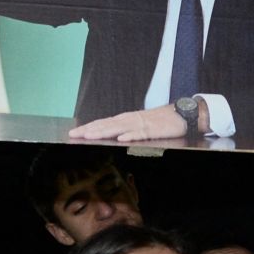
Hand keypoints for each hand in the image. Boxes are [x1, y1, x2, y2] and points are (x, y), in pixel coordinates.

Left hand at [69, 105, 188, 142]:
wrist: (181, 115)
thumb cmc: (160, 122)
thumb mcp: (139, 126)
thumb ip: (125, 130)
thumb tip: (111, 137)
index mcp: (125, 120)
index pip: (103, 123)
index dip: (88, 128)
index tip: (73, 133)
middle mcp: (129, 120)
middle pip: (106, 125)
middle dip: (89, 130)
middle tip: (73, 134)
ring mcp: (140, 125)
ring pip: (118, 128)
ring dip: (103, 132)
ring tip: (89, 135)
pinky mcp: (152, 131)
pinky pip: (140, 134)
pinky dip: (129, 135)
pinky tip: (120, 139)